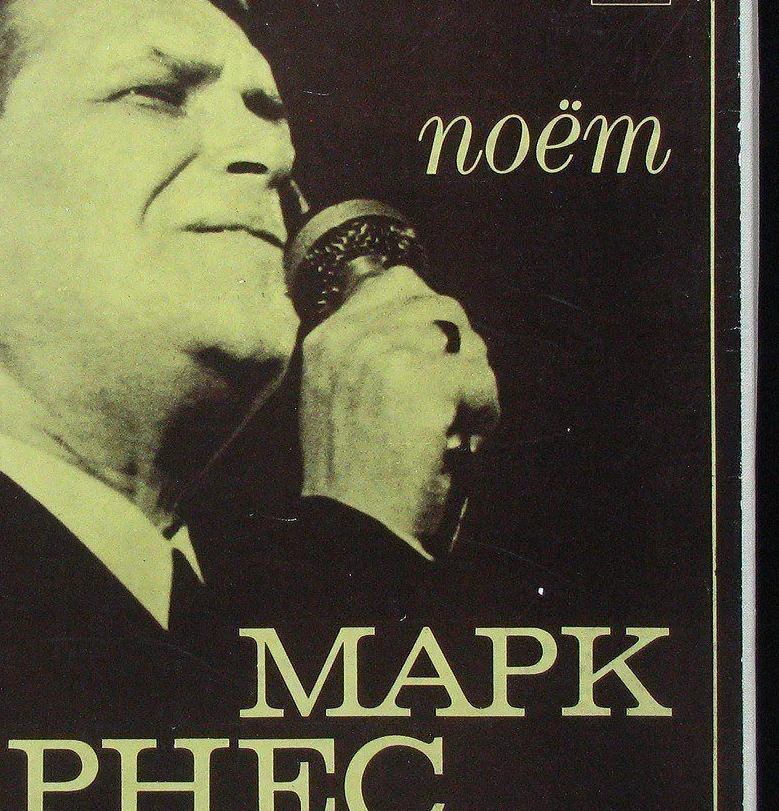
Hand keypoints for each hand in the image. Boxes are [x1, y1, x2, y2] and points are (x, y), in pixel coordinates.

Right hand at [298, 266, 499, 555]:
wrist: (355, 529)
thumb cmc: (355, 474)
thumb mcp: (337, 395)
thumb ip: (367, 346)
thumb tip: (420, 301)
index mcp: (327, 339)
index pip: (396, 281)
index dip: (429, 316)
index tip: (432, 358)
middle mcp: (352, 339)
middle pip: (442, 307)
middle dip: (456, 355)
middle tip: (442, 405)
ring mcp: (386, 358)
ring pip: (468, 341)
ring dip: (470, 385)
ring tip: (445, 425)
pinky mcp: (424, 384)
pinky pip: (483, 378)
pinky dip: (483, 414)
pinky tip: (455, 441)